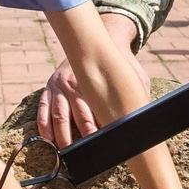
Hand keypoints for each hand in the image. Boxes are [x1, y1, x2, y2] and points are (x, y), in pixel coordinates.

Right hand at [38, 13, 136, 145]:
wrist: (105, 36)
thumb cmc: (121, 63)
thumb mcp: (134, 75)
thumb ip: (136, 95)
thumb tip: (144, 117)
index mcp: (94, 82)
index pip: (98, 111)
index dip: (100, 129)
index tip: (103, 143)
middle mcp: (75, 83)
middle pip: (78, 114)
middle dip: (81, 135)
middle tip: (84, 152)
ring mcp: (60, 85)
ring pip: (59, 113)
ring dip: (61, 134)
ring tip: (64, 151)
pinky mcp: (50, 86)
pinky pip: (44, 106)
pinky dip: (44, 123)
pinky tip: (47, 138)